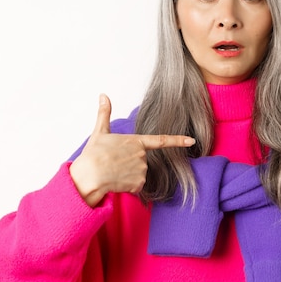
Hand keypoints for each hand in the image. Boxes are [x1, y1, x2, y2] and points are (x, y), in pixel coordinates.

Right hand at [69, 94, 195, 206]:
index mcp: (136, 141)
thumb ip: (104, 113)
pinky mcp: (139, 184)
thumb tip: (103, 95)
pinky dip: (127, 186)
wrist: (89, 175)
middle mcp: (143, 155)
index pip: (162, 140)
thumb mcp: (100, 132)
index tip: (191, 141)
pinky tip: (116, 182)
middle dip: (129, 163)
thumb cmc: (93, 154)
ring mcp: (142, 169)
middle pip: (141, 161)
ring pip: (138, 174)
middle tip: (113, 163)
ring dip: (127, 175)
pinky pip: (136, 186)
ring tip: (113, 172)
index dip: (178, 140)